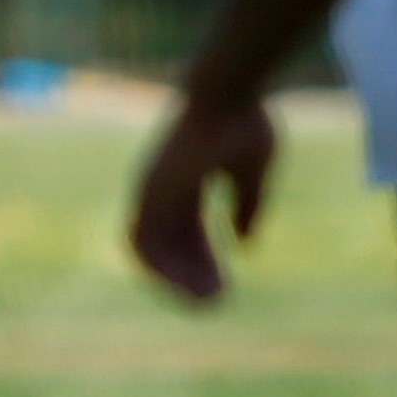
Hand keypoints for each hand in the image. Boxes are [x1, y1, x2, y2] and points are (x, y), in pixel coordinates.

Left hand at [131, 99, 274, 302]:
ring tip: (208, 303)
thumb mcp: (252, 172)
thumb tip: (244, 244)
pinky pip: (144, 240)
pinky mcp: (150, 191)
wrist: (228, 93)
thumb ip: (247, 206)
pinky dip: (162, 268)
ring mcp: (151, 190)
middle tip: (216, 302)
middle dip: (189, 277)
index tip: (223, 284)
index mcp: (182, 181)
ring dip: (175, 280)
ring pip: (150, 248)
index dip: (201, 259)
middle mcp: (159, 189)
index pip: (184, 232)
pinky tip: (192, 286)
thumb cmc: (243, 122)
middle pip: (165, 245)